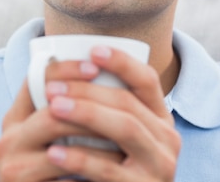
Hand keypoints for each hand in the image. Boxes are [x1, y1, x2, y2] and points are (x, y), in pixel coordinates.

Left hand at [0, 47, 180, 180]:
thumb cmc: (104, 169)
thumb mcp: (108, 136)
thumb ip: (99, 106)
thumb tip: (59, 69)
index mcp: (158, 119)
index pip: (146, 80)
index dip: (122, 62)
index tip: (93, 50)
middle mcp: (167, 140)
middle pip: (128, 102)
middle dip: (87, 90)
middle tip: (51, 87)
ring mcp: (160, 167)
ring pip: (125, 128)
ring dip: (85, 113)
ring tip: (52, 108)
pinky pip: (110, 169)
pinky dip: (80, 159)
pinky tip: (53, 152)